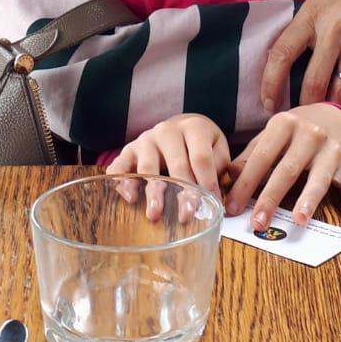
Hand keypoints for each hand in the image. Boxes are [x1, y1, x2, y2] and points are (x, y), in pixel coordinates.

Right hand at [108, 114, 229, 217]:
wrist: (180, 125)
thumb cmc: (201, 143)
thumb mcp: (218, 147)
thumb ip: (219, 166)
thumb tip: (216, 195)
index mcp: (193, 127)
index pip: (201, 157)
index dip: (207, 181)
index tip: (212, 203)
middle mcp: (167, 130)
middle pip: (176, 163)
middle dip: (182, 192)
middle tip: (185, 216)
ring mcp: (146, 139)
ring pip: (148, 166)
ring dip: (152, 192)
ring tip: (155, 214)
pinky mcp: (129, 150)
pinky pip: (120, 165)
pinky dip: (121, 180)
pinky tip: (128, 198)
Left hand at [224, 105, 340, 233]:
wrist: (334, 115)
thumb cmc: (294, 131)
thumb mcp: (272, 134)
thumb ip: (251, 155)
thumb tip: (228, 178)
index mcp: (284, 124)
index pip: (261, 158)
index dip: (245, 184)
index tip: (232, 207)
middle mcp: (309, 134)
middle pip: (287, 170)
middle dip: (270, 198)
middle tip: (257, 223)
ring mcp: (331, 149)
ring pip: (319, 179)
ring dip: (309, 200)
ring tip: (300, 220)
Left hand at [260, 0, 340, 113]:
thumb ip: (304, 24)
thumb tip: (284, 53)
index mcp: (311, 14)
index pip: (282, 54)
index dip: (270, 83)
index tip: (268, 102)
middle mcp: (333, 31)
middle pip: (313, 82)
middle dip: (304, 105)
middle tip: (298, 116)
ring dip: (331, 108)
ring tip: (323, 116)